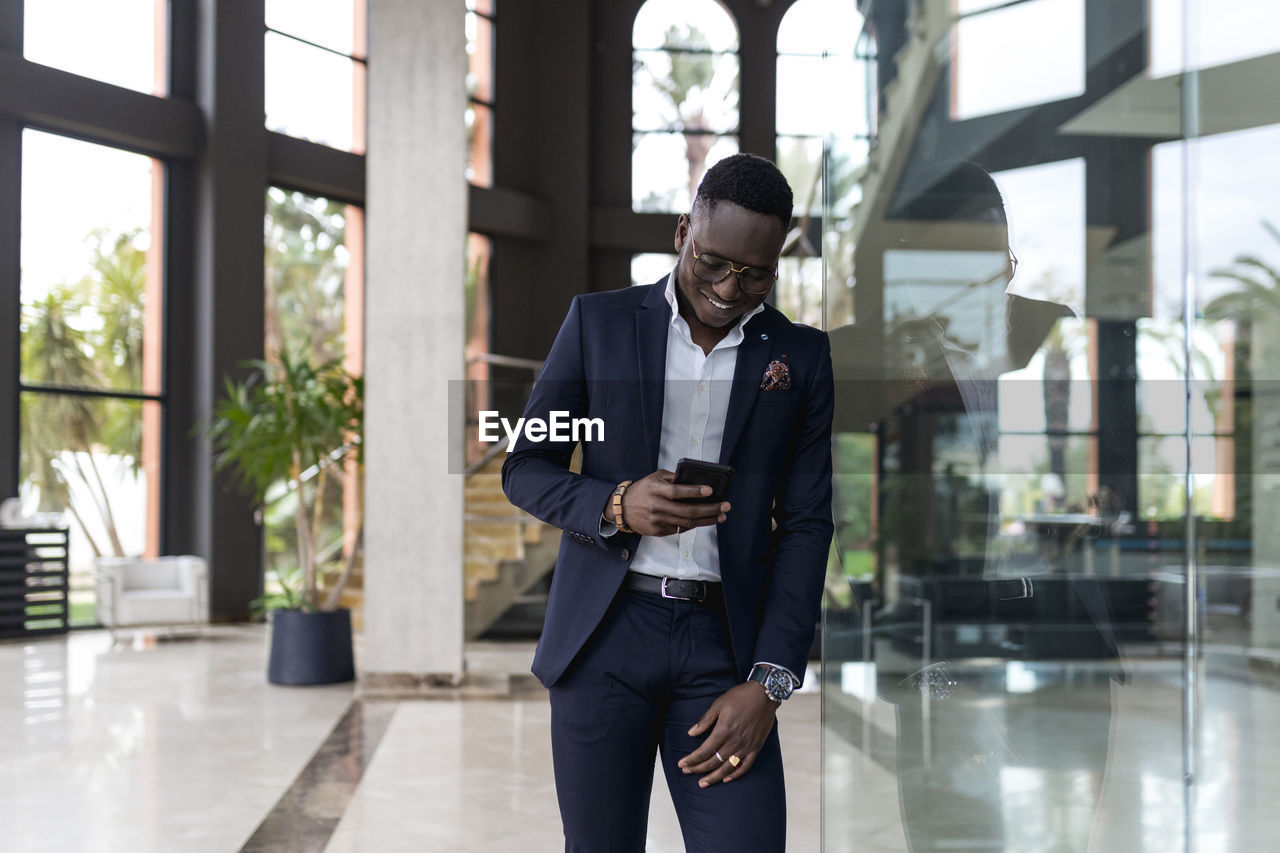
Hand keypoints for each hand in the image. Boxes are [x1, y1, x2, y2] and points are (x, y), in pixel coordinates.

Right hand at [607, 470, 728, 536]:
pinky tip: (705, 520)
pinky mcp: (659, 531)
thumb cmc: (642, 490)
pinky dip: (694, 524)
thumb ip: (673, 478)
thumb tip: (695, 481)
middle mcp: (657, 506)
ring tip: (721, 515)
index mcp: (656, 490)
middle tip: (725, 506)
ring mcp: (658, 521)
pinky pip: (680, 528)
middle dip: (710, 509)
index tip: (711, 491)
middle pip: (688, 511)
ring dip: (707, 520)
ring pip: (687, 522)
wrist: (622, 508)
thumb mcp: (655, 477)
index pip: (677, 491)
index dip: (695, 491)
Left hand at [677, 682, 778, 786]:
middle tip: (686, 772)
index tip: (682, 764)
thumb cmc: (740, 696)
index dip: (692, 760)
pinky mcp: (756, 748)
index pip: (704, 751)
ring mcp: (747, 746)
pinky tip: (726, 778)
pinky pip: (745, 766)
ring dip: (714, 777)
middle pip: (714, 761)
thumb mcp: (719, 704)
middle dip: (698, 768)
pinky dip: (735, 775)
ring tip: (703, 783)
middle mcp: (735, 741)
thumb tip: (691, 733)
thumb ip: (705, 720)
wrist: (765, 694)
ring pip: (728, 768)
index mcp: (724, 730)